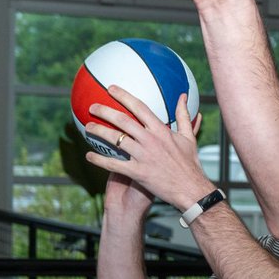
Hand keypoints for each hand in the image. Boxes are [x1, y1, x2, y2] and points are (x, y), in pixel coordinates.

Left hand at [83, 87, 213, 211]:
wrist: (191, 189)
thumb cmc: (190, 163)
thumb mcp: (189, 137)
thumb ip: (184, 115)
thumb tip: (183, 96)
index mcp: (161, 130)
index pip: (139, 107)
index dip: (123, 96)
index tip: (111, 89)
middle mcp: (150, 140)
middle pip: (122, 121)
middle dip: (104, 111)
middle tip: (92, 107)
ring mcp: (143, 156)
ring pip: (115, 140)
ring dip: (98, 132)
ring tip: (88, 128)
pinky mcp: (138, 172)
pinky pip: (114, 164)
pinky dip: (99, 160)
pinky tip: (89, 156)